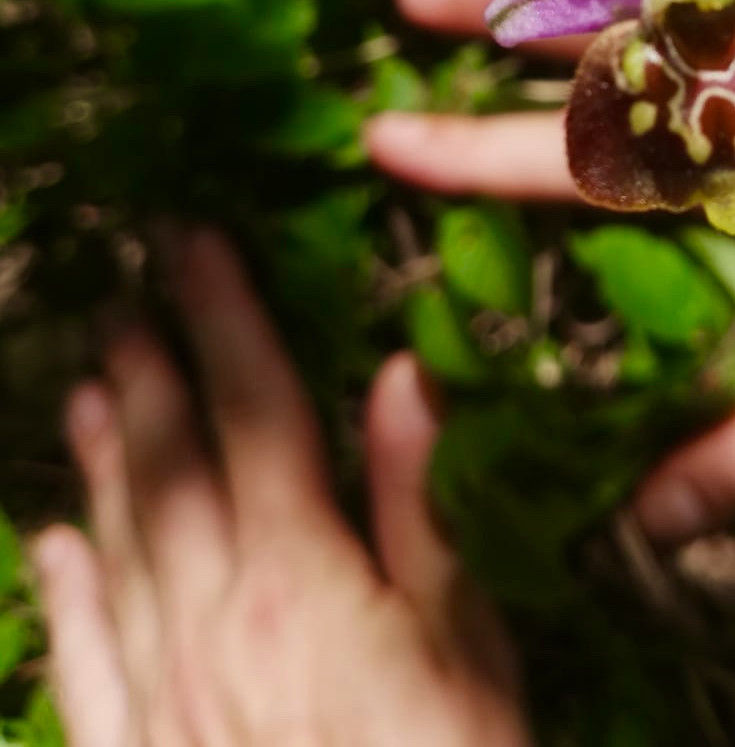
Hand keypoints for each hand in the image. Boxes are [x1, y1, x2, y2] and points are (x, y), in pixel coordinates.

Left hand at [34, 229, 528, 746]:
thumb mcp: (473, 650)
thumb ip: (424, 510)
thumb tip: (404, 375)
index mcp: (303, 582)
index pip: (254, 416)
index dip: (221, 320)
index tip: (195, 242)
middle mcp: (212, 624)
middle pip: (170, 468)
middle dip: (148, 367)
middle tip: (125, 288)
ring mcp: (161, 699)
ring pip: (118, 548)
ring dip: (102, 457)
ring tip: (89, 381)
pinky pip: (82, 667)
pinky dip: (65, 597)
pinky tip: (52, 545)